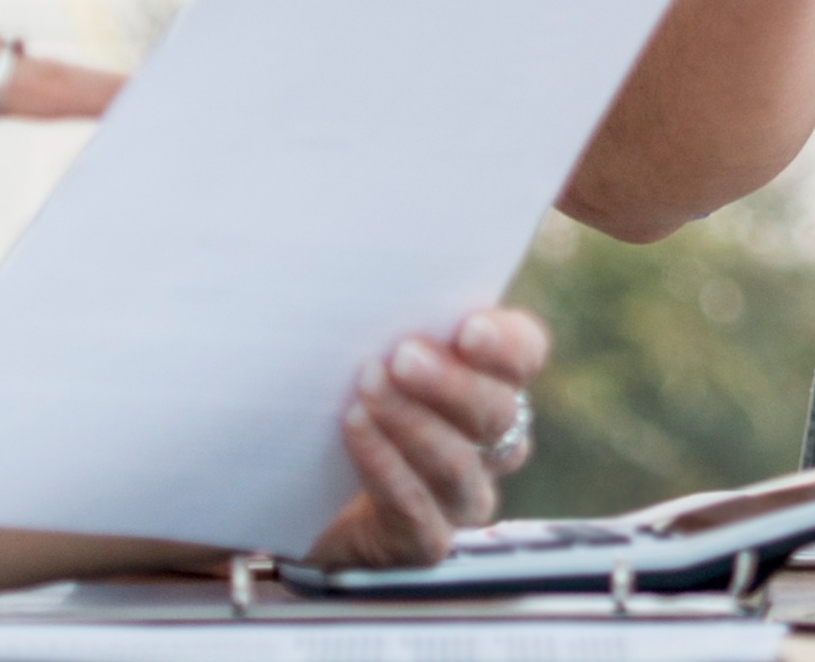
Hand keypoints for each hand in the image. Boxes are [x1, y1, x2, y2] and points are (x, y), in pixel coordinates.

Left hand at [302, 309, 550, 565]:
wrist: (288, 489)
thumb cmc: (328, 396)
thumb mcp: (354, 344)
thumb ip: (380, 314)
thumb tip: (365, 272)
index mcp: (487, 379)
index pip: (526, 354)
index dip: (507, 344)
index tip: (467, 329)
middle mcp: (487, 443)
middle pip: (499, 415)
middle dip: (451, 385)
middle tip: (403, 357)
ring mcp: (458, 498)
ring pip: (460, 468)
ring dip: (414, 425)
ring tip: (367, 391)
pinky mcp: (421, 542)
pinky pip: (418, 512)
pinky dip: (386, 468)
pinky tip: (356, 432)